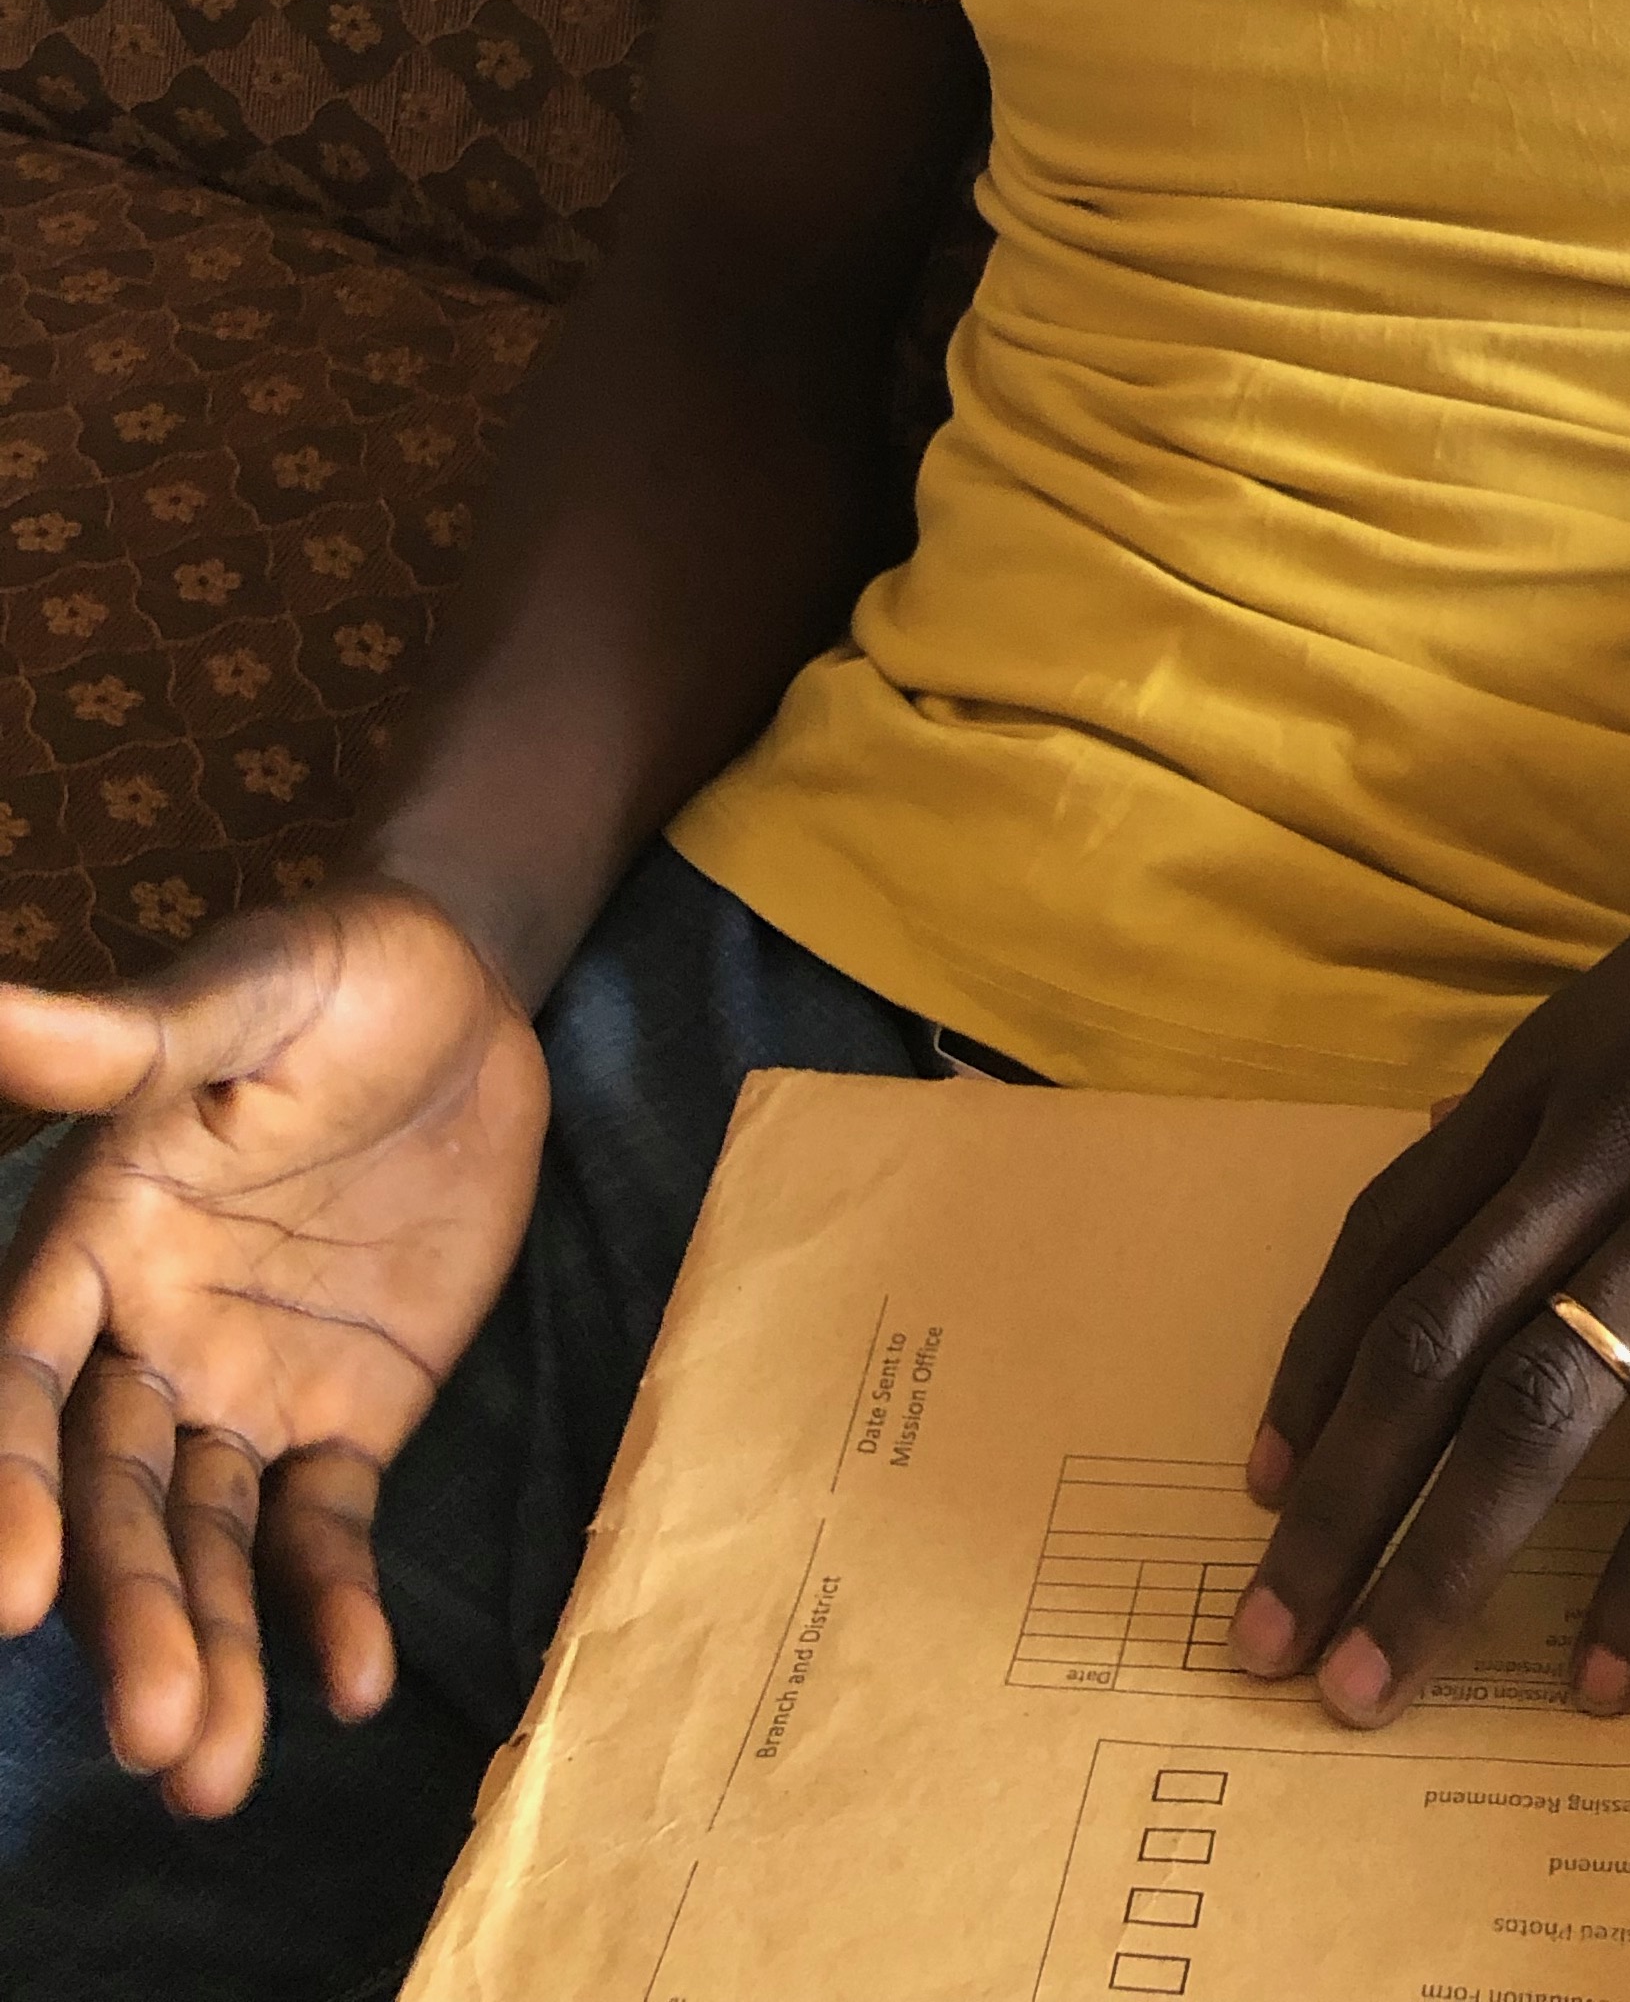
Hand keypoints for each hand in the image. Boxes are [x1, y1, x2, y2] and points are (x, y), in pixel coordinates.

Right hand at [0, 883, 548, 1817]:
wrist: (462, 992)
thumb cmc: (328, 974)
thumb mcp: (238, 994)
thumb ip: (118, 1040)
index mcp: (87, 1248)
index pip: (23, 1390)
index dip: (7, 1490)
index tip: (9, 1598)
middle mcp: (141, 1343)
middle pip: (116, 1500)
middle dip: (128, 1616)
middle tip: (153, 1736)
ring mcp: (241, 1389)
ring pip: (207, 1543)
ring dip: (210, 1651)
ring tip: (212, 1776)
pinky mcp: (347, 1414)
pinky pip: (327, 1525)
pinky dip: (332, 1606)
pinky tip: (355, 1686)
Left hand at [1228, 790, 1629, 1725]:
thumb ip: (1571, 1092)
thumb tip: (1480, 1175)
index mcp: (1553, 1072)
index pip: (1388, 1236)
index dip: (1313, 1367)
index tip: (1265, 1475)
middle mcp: (1597, 1147)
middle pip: (1423, 1345)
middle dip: (1332, 1508)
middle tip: (1264, 1638)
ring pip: (1532, 1410)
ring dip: (1437, 1562)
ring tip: (1373, 1689)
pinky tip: (1603, 1676)